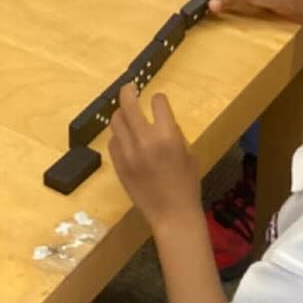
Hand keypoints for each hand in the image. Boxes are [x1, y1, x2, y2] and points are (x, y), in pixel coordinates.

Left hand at [109, 84, 200, 229]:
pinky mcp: (118, 165)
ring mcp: (128, 153)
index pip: (158, 102)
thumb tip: (161, 119)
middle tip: (130, 87)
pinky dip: (119, 136)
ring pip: (116, 121)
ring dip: (122, 113)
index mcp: (167, 136)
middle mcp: (145, 140)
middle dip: (129, 91)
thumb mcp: (188, 153)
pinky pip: (113, 141)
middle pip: (129, 104)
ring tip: (126, 113)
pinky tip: (125, 138)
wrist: (172, 215)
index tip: (158, 100)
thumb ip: (174, 133)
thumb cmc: (187, 185)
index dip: (158, 99)